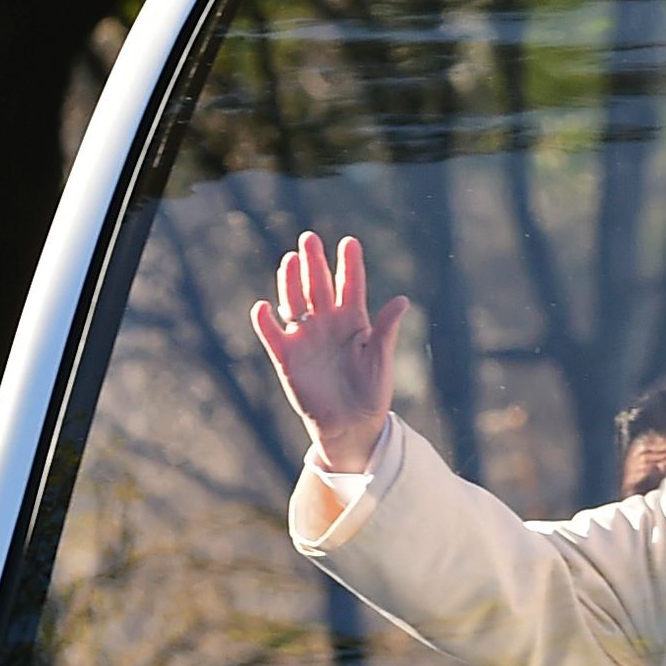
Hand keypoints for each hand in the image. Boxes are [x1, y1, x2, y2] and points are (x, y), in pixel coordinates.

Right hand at [247, 232, 408, 469]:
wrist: (352, 426)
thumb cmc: (371, 393)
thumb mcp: (381, 360)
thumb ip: (386, 330)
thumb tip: (402, 300)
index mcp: (354, 321)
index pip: (351, 286)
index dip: (349, 264)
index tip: (349, 242)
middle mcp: (327, 324)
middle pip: (318, 286)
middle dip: (313, 263)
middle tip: (309, 238)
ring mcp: (306, 339)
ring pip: (294, 302)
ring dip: (290, 282)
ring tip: (288, 260)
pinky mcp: (287, 358)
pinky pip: (273, 335)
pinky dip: (266, 322)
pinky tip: (263, 307)